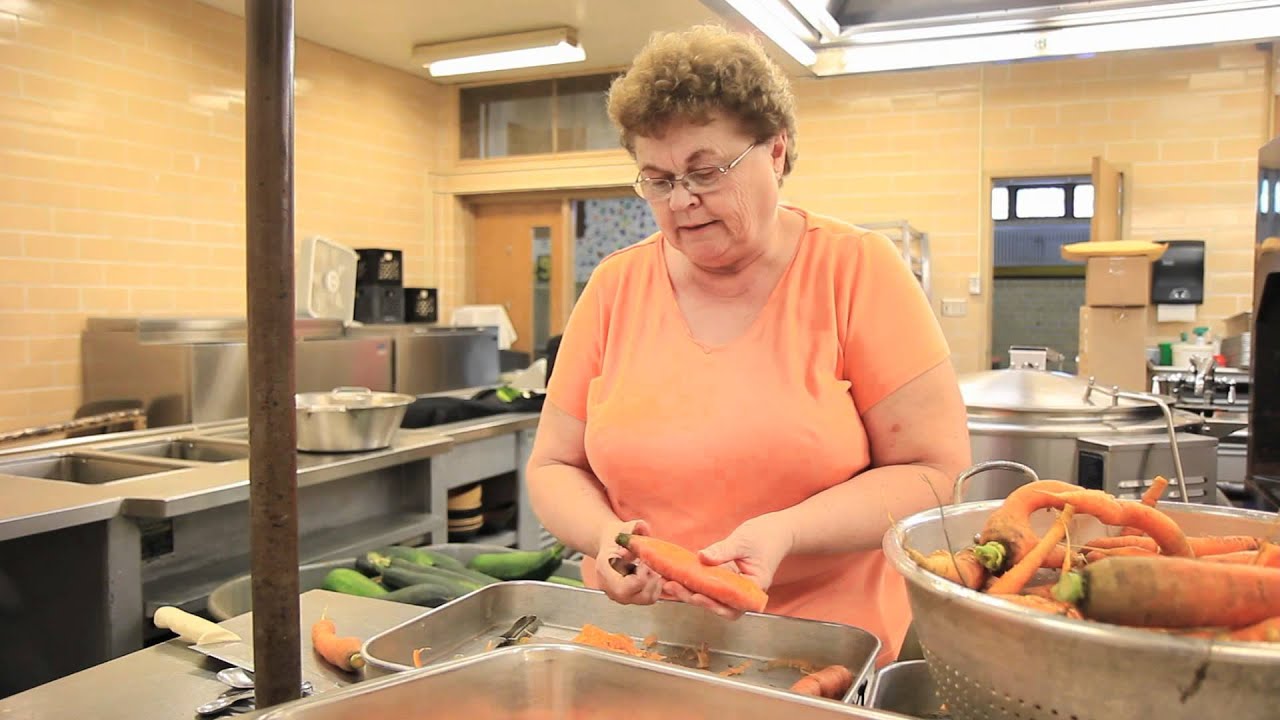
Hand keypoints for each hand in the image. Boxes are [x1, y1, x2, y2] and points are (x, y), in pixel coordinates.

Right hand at [594, 519, 663, 606]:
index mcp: (605, 570)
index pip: (625, 587)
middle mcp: (610, 588)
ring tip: (651, 568)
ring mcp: (620, 596)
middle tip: (649, 564)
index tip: (643, 562)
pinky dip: (657, 586)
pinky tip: (653, 573)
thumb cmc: (618, 537)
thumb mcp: (625, 527)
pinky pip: (650, 598)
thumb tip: (641, 527)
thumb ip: (634, 527)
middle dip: (650, 579)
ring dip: (655, 582)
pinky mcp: (631, 598)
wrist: (612, 545)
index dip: (640, 577)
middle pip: (638, 596)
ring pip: (647, 599)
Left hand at [662, 514, 794, 619]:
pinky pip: (708, 585)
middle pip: (717, 605)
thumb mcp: (743, 541)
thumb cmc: (766, 536)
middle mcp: (743, 593)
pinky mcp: (725, 580)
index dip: (713, 605)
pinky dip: (693, 583)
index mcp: (753, 588)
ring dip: (689, 592)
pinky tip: (676, 576)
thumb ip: (723, 551)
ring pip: (710, 597)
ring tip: (669, 582)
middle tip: (672, 586)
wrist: (777, 531)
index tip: (696, 596)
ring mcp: (733, 587)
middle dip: (694, 598)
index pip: (732, 606)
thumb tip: (702, 557)